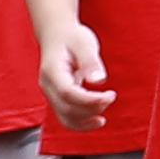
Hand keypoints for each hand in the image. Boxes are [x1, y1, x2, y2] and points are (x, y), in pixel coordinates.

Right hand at [39, 22, 113, 138]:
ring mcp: (51, 95)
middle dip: (92, 109)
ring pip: (66, 118)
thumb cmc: (71, 38)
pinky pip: (67, 118)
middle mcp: (48, 87)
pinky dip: (83, 122)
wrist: (57, 36)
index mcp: (52, 72)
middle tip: (111, 96)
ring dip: (87, 120)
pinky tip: (98, 119)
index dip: (90, 100)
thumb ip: (91, 62)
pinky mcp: (58, 99)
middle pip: (67, 109)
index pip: (68, 94)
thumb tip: (99, 80)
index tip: (110, 96)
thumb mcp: (84, 43)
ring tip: (105, 106)